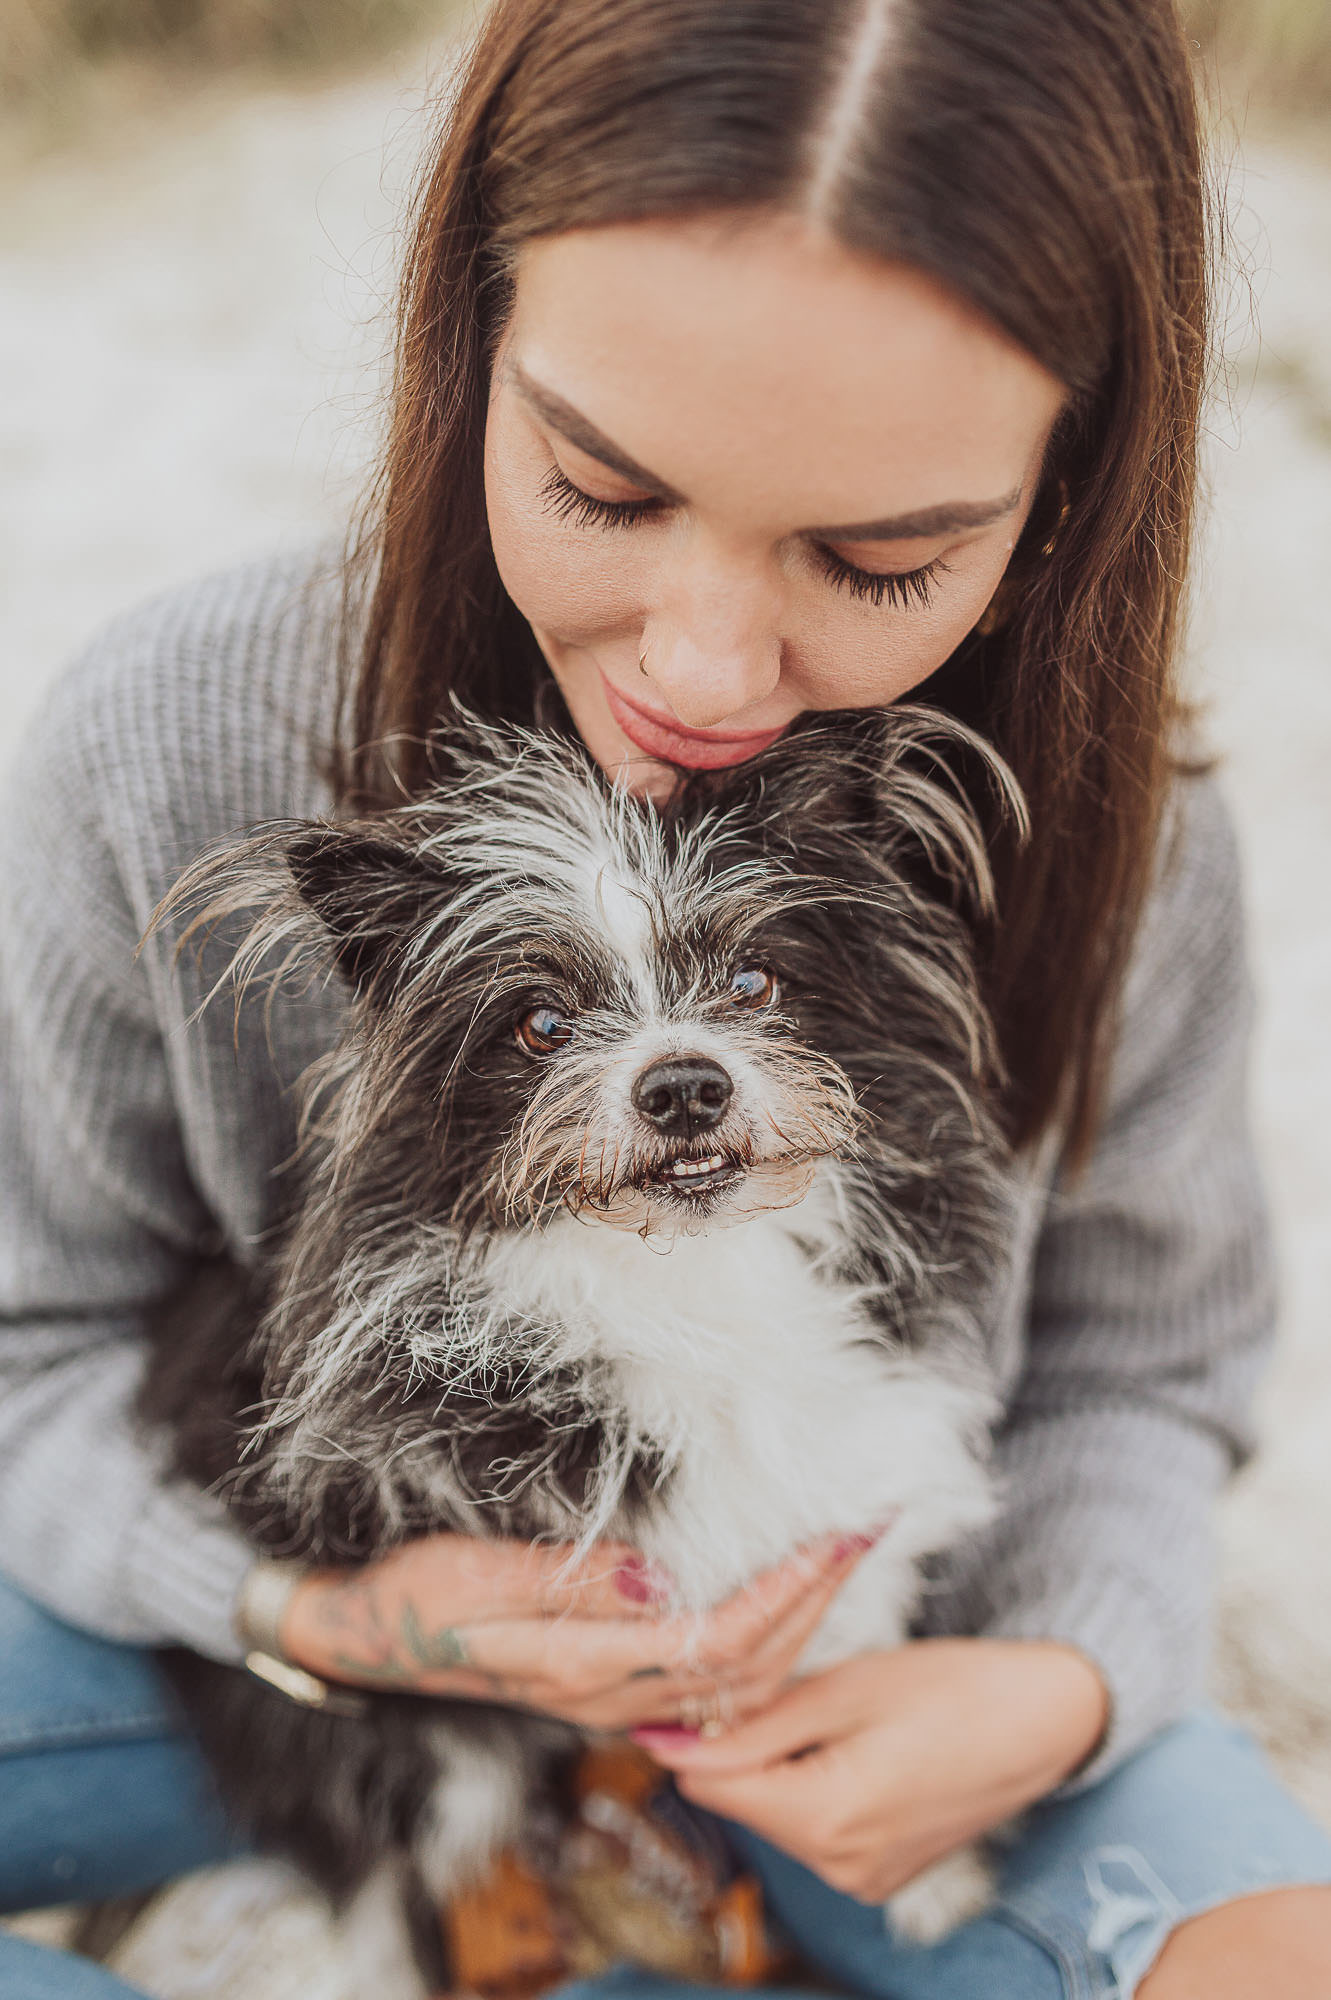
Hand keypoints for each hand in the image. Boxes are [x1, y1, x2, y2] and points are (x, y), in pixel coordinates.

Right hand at [281, 1530, 880, 1731]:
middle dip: (819, 1601)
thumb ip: (568, 1580)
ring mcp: (617, 1699)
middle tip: (867, 1529)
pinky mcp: (611, 1685)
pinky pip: (713, 1683)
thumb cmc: (418, 1595)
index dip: (794, 1590)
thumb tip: (658, 1576)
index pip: (729, 1640)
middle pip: (753, 1669)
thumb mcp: (478, 1575)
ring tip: (840, 1558)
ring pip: (741, 1685)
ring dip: (801, 1624)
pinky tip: (781, 1605)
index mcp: (593, 1669)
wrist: (369, 1637)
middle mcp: (618, 1698)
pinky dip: (765, 1644)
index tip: (842, 1531)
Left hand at [632, 1638, 1109, 1901]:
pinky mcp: (880, 1875)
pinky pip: (816, 1828)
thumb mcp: (842, 1688)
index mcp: (827, 1819)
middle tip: (796, 1688)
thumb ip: (751, 1724)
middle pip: (744, 1800)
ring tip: (840, 1715)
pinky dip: (816, 1784)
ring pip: (778, 1813)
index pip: (711, 1784)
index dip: (696, 1730)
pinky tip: (858, 1746)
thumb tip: (665, 1741)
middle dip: (748, 1744)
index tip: (704, 1683)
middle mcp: (840, 1869)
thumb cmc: (948, 1688)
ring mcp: (863, 1880)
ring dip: (783, 1763)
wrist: (1043, 1720)